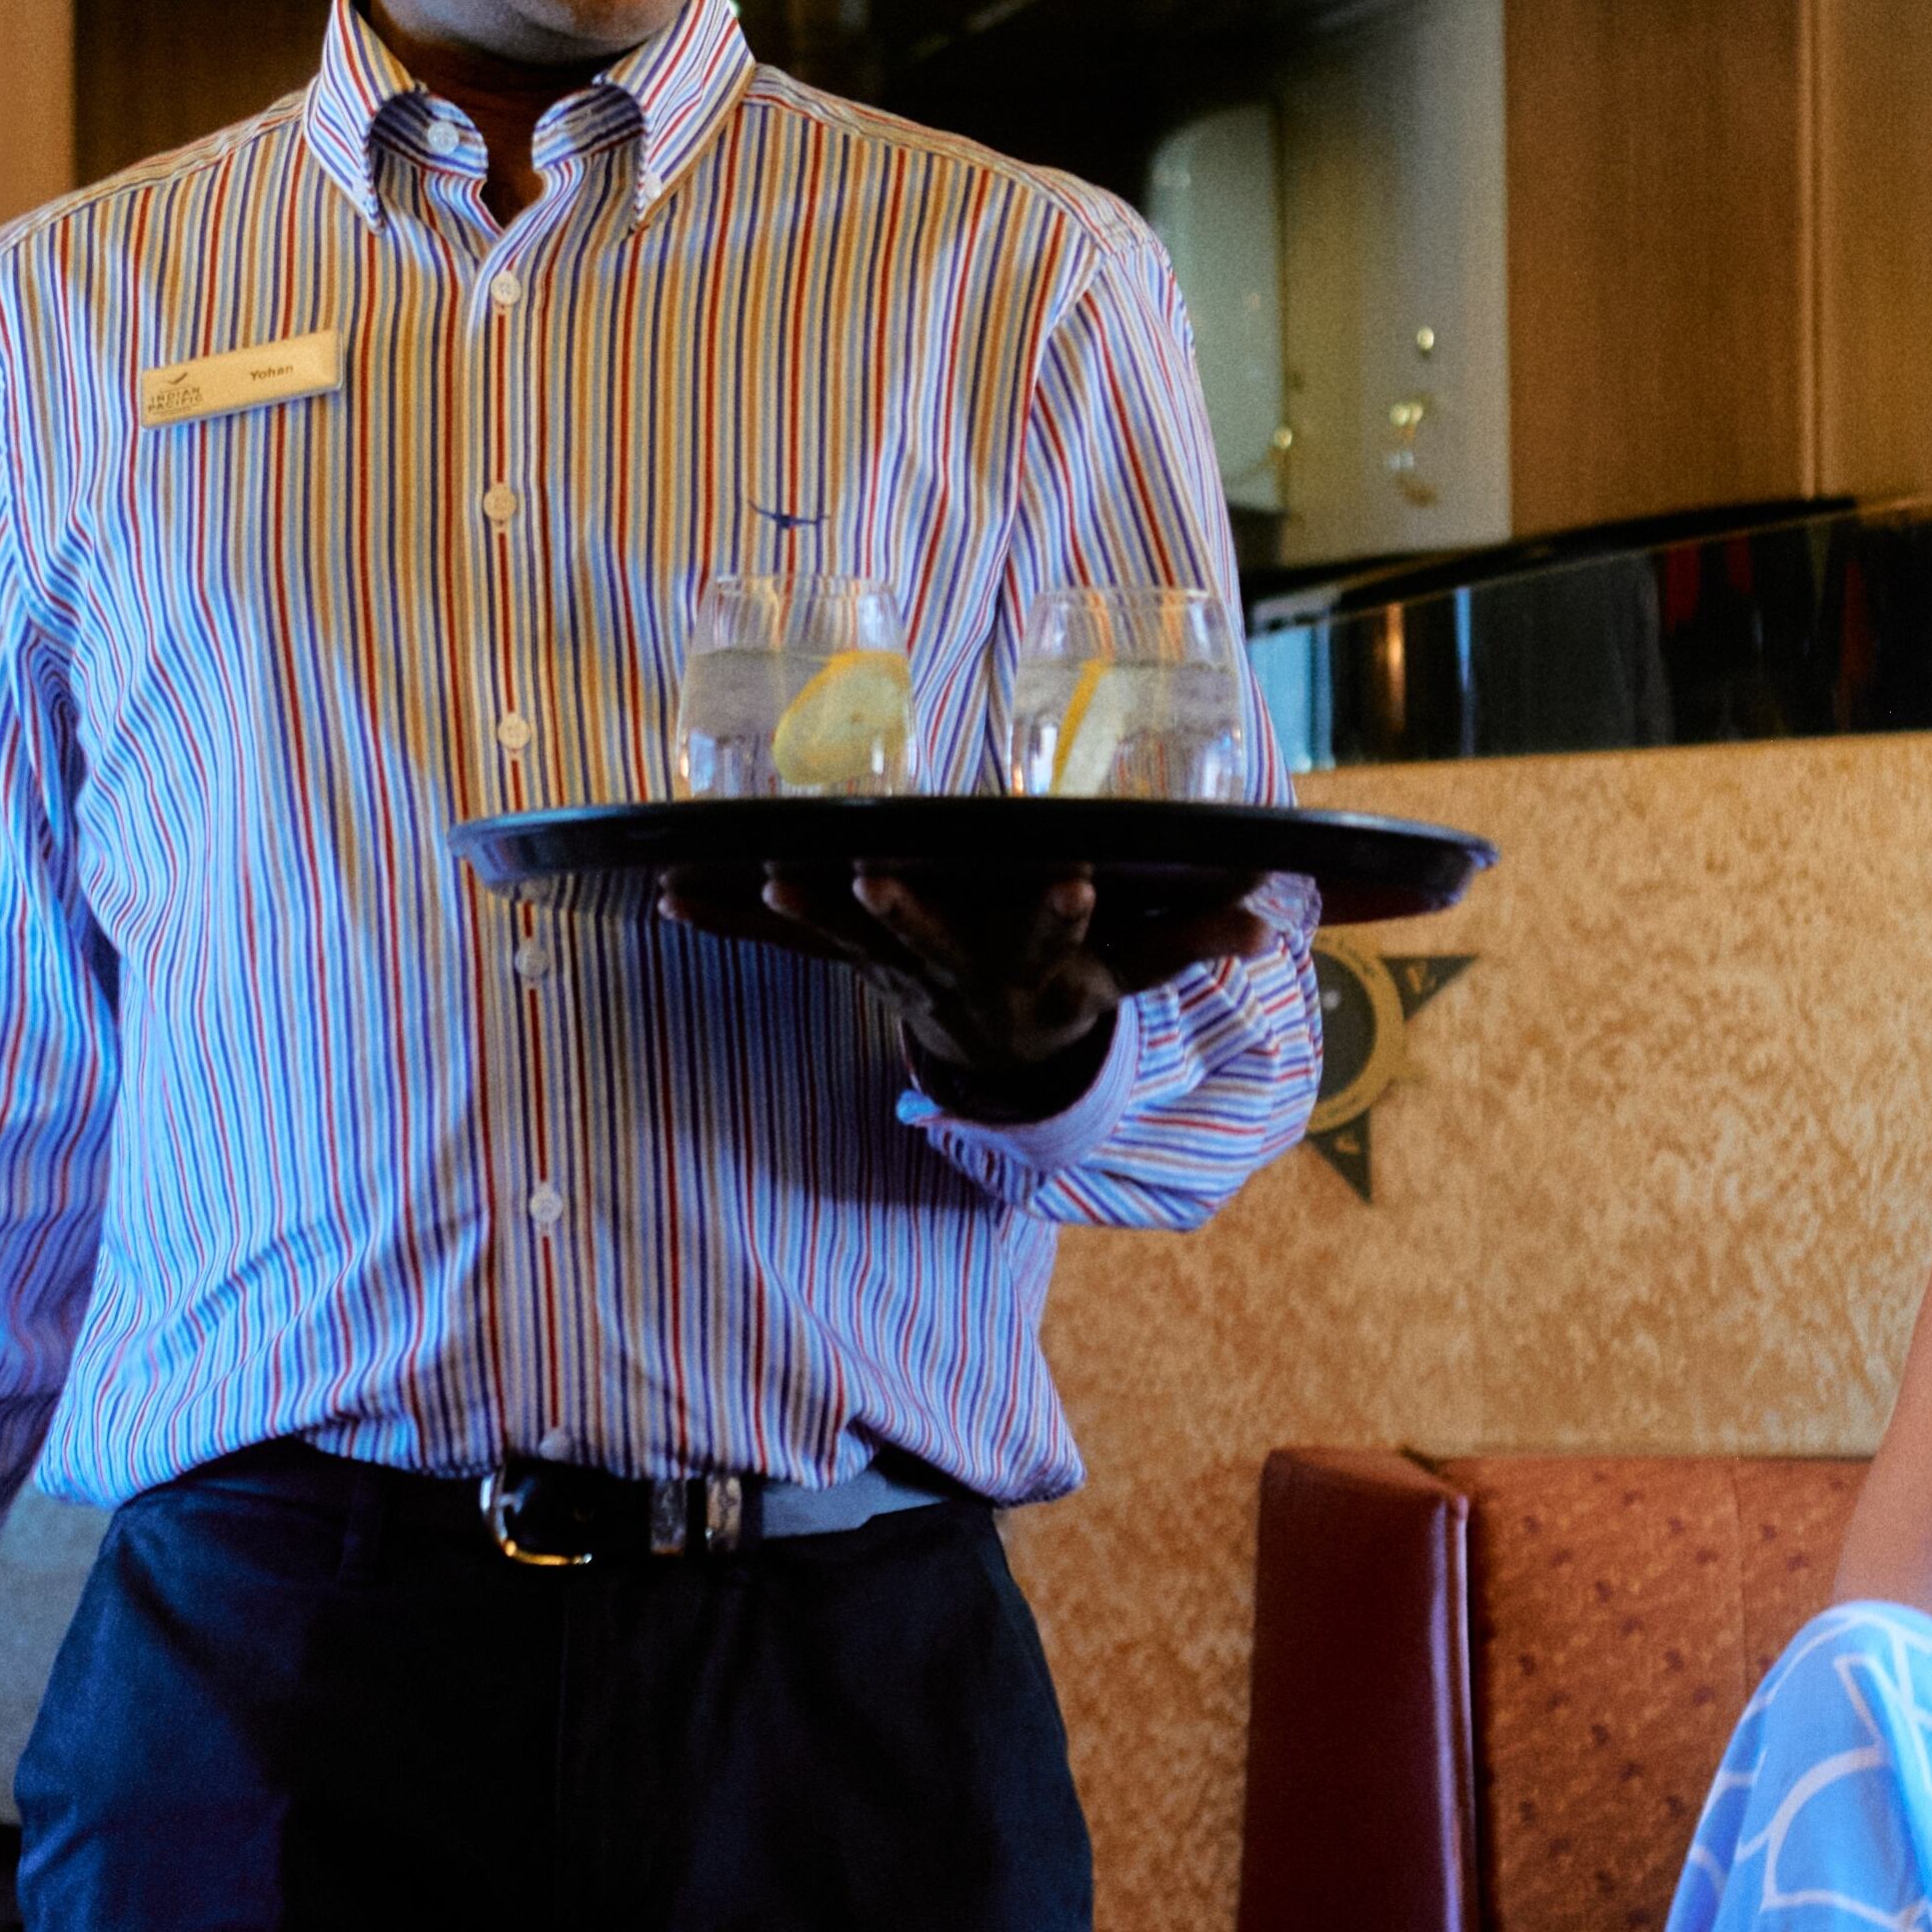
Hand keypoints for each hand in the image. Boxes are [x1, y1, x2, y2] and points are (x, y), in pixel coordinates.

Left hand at [652, 857, 1268, 1117]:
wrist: (1002, 1059)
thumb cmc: (1070, 988)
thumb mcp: (1137, 972)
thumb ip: (1192, 940)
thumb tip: (1266, 915)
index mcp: (1032, 968)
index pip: (1057, 938)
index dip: (1064, 913)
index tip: (1076, 873)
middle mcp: (956, 973)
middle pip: (926, 941)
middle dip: (901, 909)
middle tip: (871, 872)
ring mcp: (894, 969)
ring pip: (844, 939)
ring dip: (802, 912)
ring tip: (765, 878)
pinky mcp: (848, 959)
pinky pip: (779, 945)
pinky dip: (723, 919)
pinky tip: (665, 891)